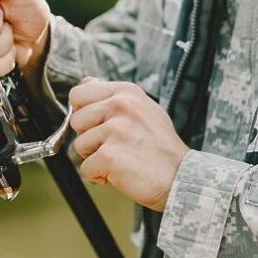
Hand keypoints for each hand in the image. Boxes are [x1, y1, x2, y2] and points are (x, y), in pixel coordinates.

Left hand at [69, 78, 189, 211]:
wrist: (181, 176)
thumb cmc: (160, 147)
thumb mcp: (142, 108)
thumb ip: (112, 96)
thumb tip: (86, 81)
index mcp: (125, 92)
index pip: (78, 94)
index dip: (83, 112)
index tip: (98, 123)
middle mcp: (120, 106)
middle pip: (76, 120)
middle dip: (89, 137)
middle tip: (115, 145)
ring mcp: (114, 130)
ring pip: (79, 145)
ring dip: (95, 157)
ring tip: (121, 158)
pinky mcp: (108, 156)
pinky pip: (85, 168)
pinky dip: (99, 176)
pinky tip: (120, 172)